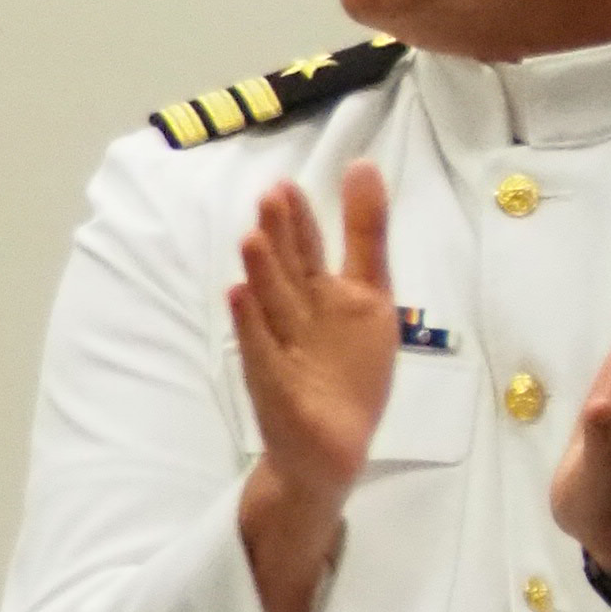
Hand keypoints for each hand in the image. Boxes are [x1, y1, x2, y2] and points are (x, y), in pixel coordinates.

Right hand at [228, 168, 398, 510]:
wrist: (333, 446)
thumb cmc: (351, 370)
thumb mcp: (373, 296)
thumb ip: (366, 233)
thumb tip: (364, 164)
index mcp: (321, 293)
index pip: (309, 249)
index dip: (300, 219)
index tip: (285, 184)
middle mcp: (296, 315)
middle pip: (288, 270)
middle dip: (280, 236)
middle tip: (269, 198)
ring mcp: (282, 348)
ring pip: (272, 304)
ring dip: (261, 274)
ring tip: (251, 240)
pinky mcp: (275, 384)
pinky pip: (260, 350)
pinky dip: (250, 325)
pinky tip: (237, 296)